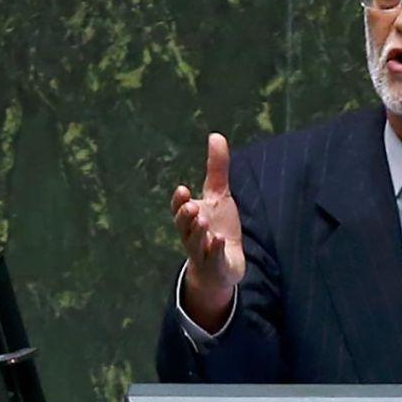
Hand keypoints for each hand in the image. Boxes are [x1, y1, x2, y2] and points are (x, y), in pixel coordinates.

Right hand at [171, 133, 244, 330]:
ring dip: (198, 233)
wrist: (222, 266)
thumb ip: (217, 168)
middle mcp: (192, 235)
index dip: (179, 201)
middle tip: (191, 207)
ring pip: (195, 244)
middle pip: (184, 227)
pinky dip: (215, 250)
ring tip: (203, 221)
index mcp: (190, 218)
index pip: (178, 209)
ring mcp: (203, 253)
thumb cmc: (218, 226)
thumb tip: (216, 135)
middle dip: (186, 217)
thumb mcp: (220, 196)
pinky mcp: (216, 266)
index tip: (183, 190)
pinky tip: (219, 240)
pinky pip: (213, 259)